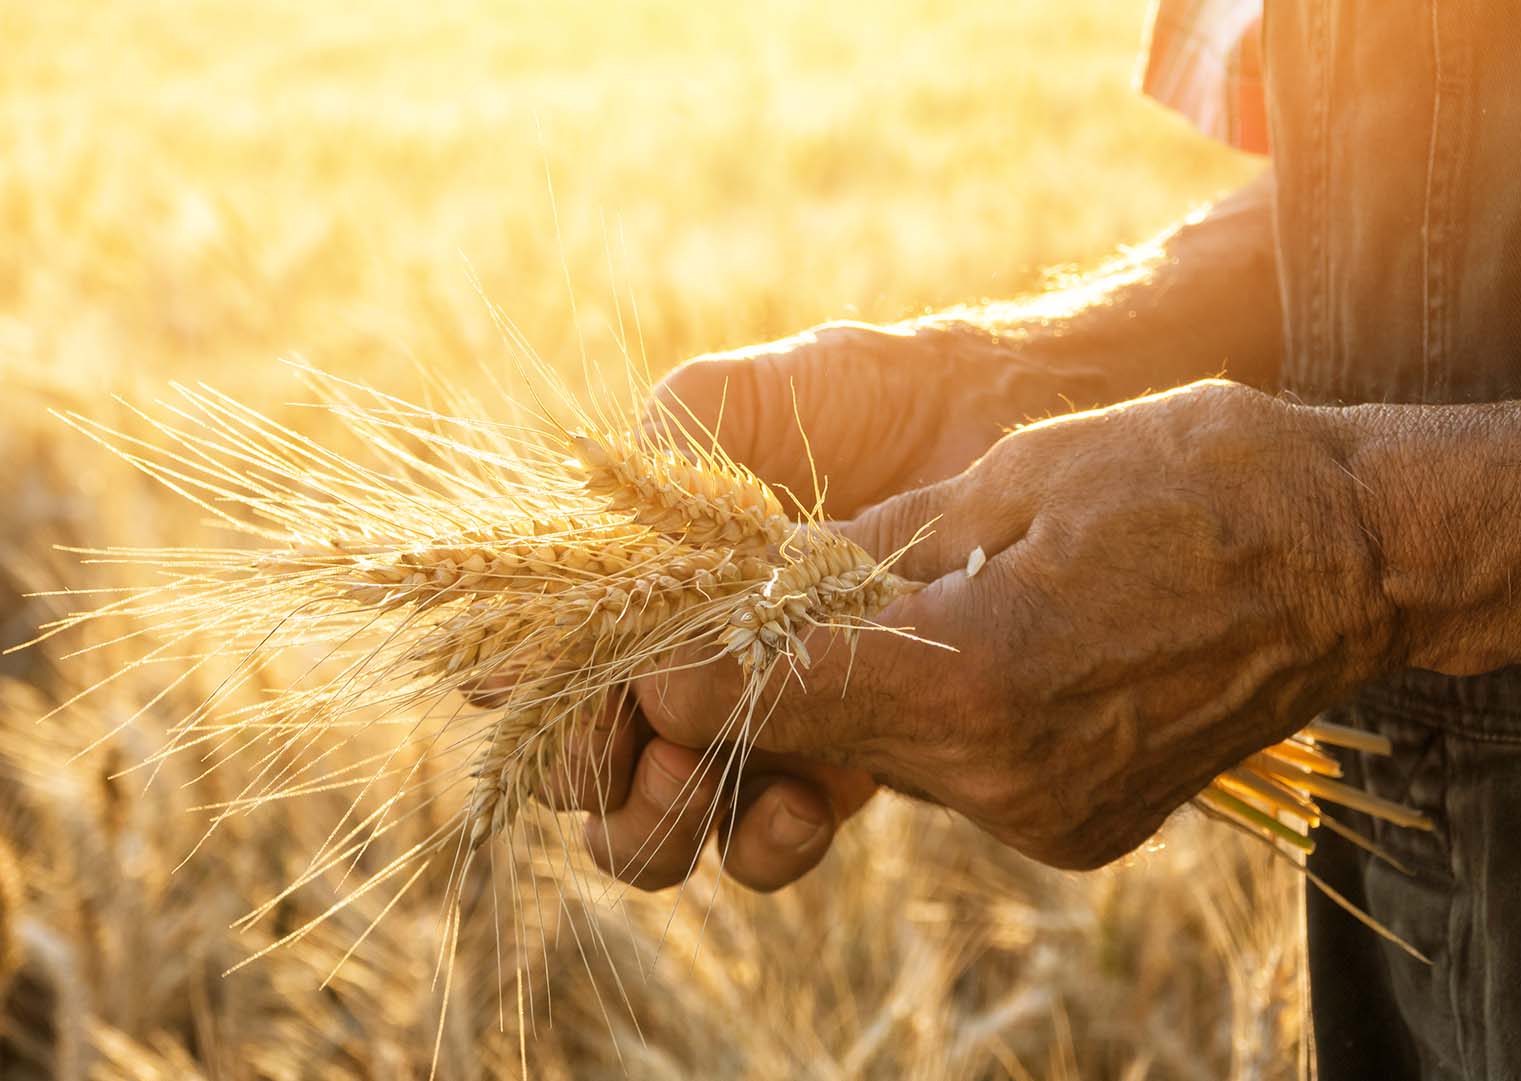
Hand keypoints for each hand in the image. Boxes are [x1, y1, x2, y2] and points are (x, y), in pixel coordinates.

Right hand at [530, 321, 1041, 891]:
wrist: (986, 421)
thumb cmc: (850, 398)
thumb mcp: (733, 404)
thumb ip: (653, 465)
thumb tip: (593, 544)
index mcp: (635, 590)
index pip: (546, 671)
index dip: (533, 694)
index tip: (556, 685)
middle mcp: (680, 668)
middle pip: (588, 773)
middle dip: (597, 778)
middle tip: (645, 742)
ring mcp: (753, 719)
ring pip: (660, 828)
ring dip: (660, 824)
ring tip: (695, 776)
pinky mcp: (835, 754)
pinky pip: (768, 842)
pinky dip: (764, 842)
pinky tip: (798, 805)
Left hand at [636, 380, 1403, 869]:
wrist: (1359, 559)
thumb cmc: (1194, 476)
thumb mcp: (1010, 475)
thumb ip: (866, 554)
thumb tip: (749, 590)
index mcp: (977, 678)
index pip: (760, 695)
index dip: (685, 661)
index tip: (657, 624)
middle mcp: (1003, 779)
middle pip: (812, 738)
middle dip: (767, 670)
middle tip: (755, 594)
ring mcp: (1044, 819)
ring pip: (881, 757)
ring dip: (858, 688)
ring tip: (895, 598)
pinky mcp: (1075, 829)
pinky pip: (956, 774)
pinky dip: (938, 716)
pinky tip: (981, 640)